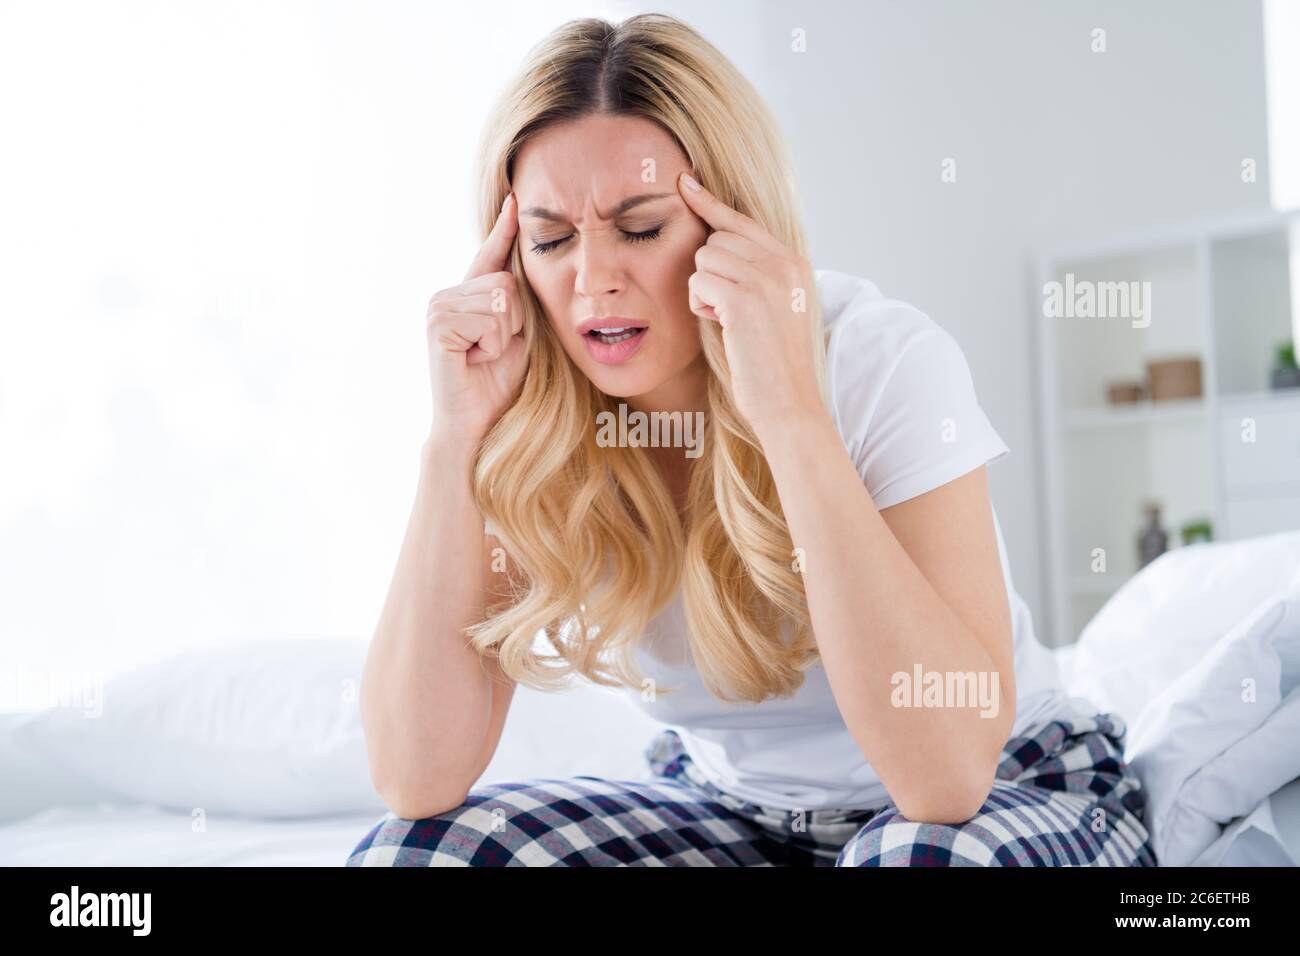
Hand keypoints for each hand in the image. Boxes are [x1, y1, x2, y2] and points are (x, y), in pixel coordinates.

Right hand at [425, 192, 527, 450]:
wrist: (476, 422)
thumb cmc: (497, 383)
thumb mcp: (516, 335)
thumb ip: (515, 302)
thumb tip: (521, 269)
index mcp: (466, 295)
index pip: (490, 256)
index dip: (504, 230)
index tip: (517, 199)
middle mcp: (446, 294)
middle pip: (507, 281)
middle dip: (515, 321)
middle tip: (493, 350)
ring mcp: (438, 307)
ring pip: (501, 298)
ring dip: (505, 335)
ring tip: (483, 356)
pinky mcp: (438, 323)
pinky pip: (490, 317)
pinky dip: (493, 344)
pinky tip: (474, 360)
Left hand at [676, 172, 824, 438]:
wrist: (790, 404)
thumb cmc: (774, 366)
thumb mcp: (776, 310)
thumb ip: (758, 276)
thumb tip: (716, 249)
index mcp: (795, 263)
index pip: (744, 223)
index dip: (711, 204)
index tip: (684, 182)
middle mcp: (784, 263)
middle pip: (717, 240)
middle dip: (709, 274)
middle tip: (728, 311)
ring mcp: (766, 279)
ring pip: (704, 260)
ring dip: (704, 292)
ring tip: (730, 322)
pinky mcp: (744, 299)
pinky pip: (698, 283)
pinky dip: (700, 306)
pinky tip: (724, 327)